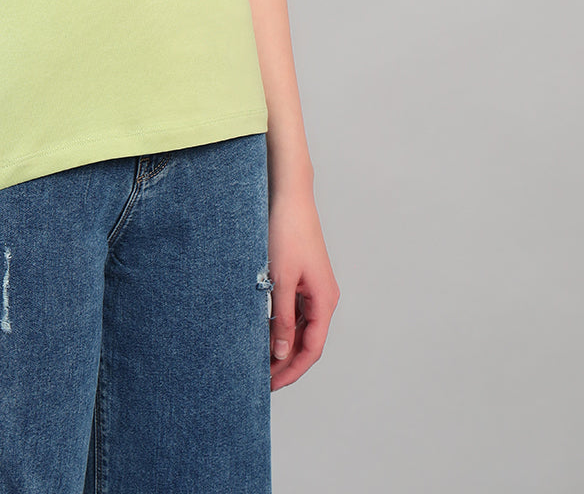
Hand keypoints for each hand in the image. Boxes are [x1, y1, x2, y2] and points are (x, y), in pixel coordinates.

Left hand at [266, 187, 339, 391]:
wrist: (289, 196)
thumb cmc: (287, 231)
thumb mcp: (280, 279)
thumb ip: (282, 319)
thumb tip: (282, 353)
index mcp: (324, 301)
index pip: (311, 349)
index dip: (291, 371)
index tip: (270, 386)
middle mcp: (324, 298)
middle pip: (307, 342)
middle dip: (285, 363)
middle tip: (261, 379)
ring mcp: (314, 288)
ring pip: (300, 328)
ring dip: (282, 345)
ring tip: (258, 360)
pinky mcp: (304, 279)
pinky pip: (295, 311)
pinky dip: (280, 325)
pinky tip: (262, 332)